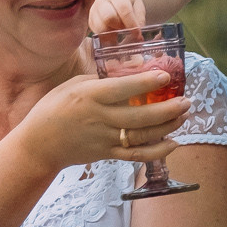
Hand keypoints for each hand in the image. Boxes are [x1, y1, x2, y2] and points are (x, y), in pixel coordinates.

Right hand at [14, 67, 187, 174]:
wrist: (38, 145)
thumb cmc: (53, 108)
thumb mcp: (73, 85)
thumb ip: (100, 80)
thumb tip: (128, 71)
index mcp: (90, 96)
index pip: (122, 88)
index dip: (145, 82)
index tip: (165, 75)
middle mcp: (100, 118)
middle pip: (140, 116)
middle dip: (167, 109)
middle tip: (187, 100)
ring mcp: (105, 138)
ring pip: (142, 135)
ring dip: (167, 126)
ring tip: (184, 115)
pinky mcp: (107, 154)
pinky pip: (136, 155)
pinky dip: (157, 152)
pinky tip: (173, 143)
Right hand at [88, 0, 147, 33]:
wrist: (117, 0)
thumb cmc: (129, 4)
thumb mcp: (138, 7)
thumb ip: (139, 19)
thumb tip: (138, 36)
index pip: (124, 10)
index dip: (131, 23)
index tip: (137, 34)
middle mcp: (102, 1)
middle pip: (108, 18)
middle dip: (119, 28)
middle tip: (126, 32)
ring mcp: (94, 11)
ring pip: (101, 28)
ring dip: (112, 35)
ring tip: (119, 34)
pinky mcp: (91, 21)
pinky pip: (97, 33)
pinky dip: (106, 38)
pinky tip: (113, 35)